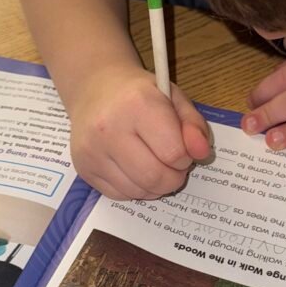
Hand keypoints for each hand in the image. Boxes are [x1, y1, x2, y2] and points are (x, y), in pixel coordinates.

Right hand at [68, 64, 210, 199]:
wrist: (95, 90)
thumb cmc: (139, 94)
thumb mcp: (174, 98)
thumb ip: (194, 125)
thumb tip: (202, 154)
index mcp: (137, 104)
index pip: (173, 153)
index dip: (185, 156)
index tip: (181, 148)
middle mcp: (109, 128)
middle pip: (155, 177)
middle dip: (173, 177)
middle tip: (172, 164)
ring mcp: (92, 151)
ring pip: (138, 192)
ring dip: (155, 186)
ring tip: (154, 164)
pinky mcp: (83, 168)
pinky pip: (120, 195)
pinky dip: (135, 188)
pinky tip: (134, 168)